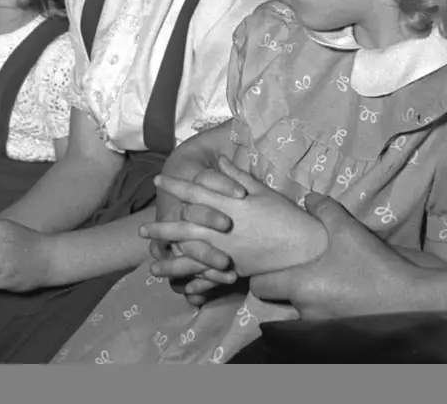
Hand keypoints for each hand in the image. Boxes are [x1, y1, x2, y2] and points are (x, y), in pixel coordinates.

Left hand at [145, 156, 328, 277]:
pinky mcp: (236, 268)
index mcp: (229, 203)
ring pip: (192, 255)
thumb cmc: (285, 213)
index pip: (195, 192)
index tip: (158, 180)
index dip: (175, 186)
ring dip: (170, 259)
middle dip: (163, 226)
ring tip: (151, 263)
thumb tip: (218, 160)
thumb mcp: (261, 189)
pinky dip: (193, 280)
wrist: (304, 245)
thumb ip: (236, 175)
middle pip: (185, 226)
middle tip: (142, 229)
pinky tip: (179, 285)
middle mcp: (223, 228)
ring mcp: (228, 251)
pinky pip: (209, 277)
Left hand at [249, 192, 423, 319]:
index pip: (260, 286)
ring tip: (325, 281)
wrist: (413, 301)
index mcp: (301, 288)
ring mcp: (323, 329)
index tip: (269, 263)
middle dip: (287, 286)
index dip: (260, 274)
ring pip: (303, 312)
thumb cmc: (373, 265)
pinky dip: (327, 311)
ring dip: (310, 299)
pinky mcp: (341, 337)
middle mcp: (306, 313)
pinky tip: (342, 296)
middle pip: (281, 300)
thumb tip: (308, 199)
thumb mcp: (347, 228)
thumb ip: (323, 209)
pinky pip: (323, 323)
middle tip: (299, 268)